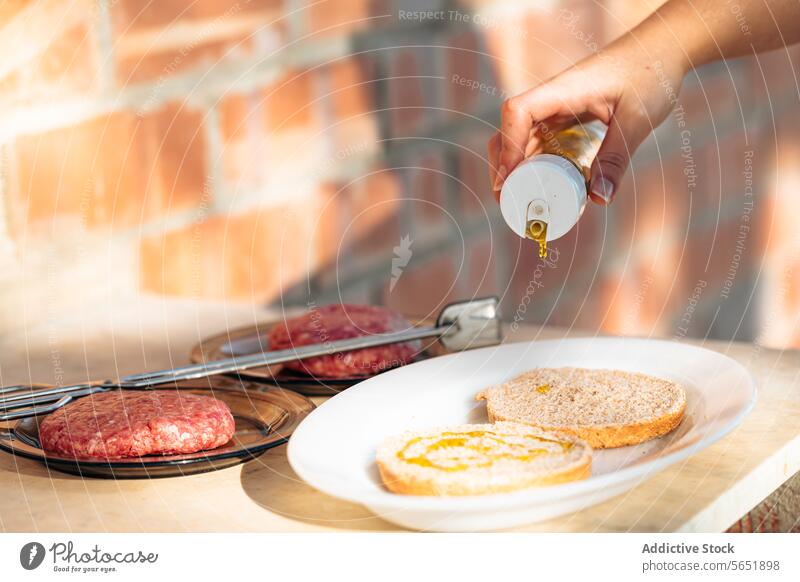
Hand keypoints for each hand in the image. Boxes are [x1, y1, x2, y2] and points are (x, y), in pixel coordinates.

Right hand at [488, 37, 687, 203]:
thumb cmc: (650, 73)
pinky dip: (534, 165)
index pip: (518, 112)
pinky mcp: (564, 118)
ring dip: (516, 169)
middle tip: (508, 202)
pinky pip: (540, 143)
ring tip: (521, 201)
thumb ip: (616, 158)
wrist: (662, 48)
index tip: (507, 180)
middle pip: (509, 130)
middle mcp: (551, 99)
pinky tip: (541, 186)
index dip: (507, 147)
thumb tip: (599, 199)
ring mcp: (555, 109)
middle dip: (503, 167)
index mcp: (562, 90)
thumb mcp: (637, 119)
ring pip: (520, 139)